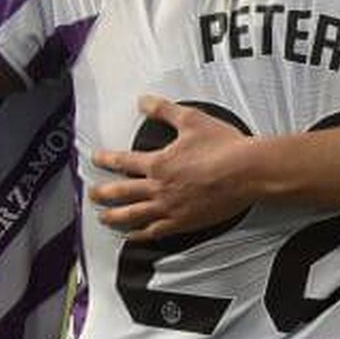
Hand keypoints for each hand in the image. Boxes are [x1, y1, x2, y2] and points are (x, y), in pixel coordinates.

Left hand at [90, 95, 257, 239]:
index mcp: (159, 163)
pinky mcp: (184, 222)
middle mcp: (159, 188)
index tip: (96, 159)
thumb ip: (164, 110)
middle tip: (92, 193)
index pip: (123, 162)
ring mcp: (170, 208)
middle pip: (121, 193)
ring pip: (132, 216)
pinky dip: (140, 235)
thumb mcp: (192, 120)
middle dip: (102, 193)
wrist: (248, 172)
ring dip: (114, 217)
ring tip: (103, 218)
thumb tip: (144, 102)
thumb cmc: (225, 148)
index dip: (105, 159)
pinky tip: (133, 236)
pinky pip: (155, 232)